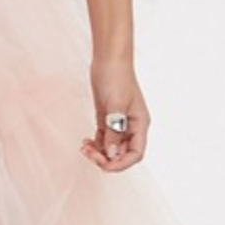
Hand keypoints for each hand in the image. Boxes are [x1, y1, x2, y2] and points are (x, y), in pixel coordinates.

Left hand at [81, 57, 149, 172]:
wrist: (109, 60)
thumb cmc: (116, 78)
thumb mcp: (115, 106)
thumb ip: (113, 132)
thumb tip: (111, 153)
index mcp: (140, 124)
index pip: (136, 154)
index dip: (121, 163)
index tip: (104, 164)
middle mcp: (132, 127)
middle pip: (122, 154)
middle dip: (106, 158)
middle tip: (89, 154)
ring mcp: (119, 123)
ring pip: (111, 148)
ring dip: (98, 152)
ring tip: (84, 148)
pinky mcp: (107, 119)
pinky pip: (103, 139)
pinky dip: (95, 145)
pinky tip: (85, 142)